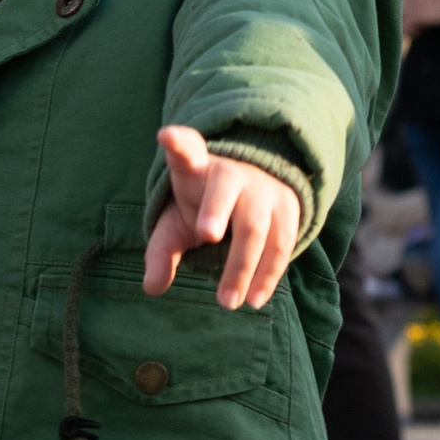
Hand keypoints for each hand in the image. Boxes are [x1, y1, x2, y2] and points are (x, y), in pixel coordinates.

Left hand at [144, 126, 301, 310]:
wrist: (252, 190)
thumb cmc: (202, 207)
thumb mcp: (176, 223)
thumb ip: (162, 251)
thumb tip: (152, 286)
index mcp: (196, 169)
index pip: (186, 150)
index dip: (178, 143)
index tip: (165, 136)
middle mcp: (232, 172)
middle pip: (225, 189)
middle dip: (216, 210)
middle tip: (205, 236)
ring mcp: (263, 187)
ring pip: (256, 224)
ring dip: (243, 266)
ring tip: (228, 302)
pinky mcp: (287, 207)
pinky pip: (282, 243)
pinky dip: (269, 273)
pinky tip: (255, 299)